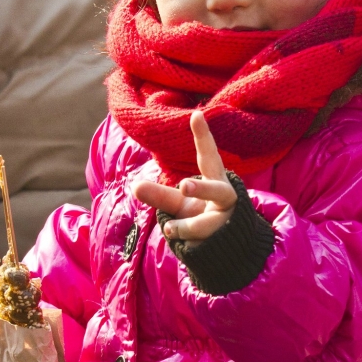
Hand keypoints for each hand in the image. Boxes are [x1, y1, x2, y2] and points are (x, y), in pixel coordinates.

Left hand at [133, 110, 236, 246]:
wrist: (224, 247)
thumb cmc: (199, 215)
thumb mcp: (178, 204)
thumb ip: (159, 195)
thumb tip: (135, 185)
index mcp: (215, 180)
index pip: (209, 157)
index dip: (204, 137)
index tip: (196, 115)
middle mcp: (225, 198)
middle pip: (217, 191)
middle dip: (202, 189)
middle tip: (184, 185)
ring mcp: (226, 221)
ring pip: (205, 223)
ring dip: (185, 226)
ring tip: (169, 228)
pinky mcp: (224, 240)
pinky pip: (200, 241)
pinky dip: (185, 239)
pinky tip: (178, 238)